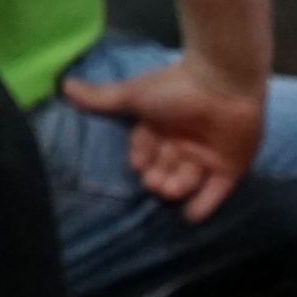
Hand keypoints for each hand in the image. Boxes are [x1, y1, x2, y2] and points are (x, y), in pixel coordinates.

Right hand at [63, 57, 265, 222]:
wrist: (221, 81)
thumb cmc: (175, 86)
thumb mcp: (133, 94)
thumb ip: (101, 98)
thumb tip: (65, 85)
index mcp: (159, 129)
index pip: (144, 152)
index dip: (140, 158)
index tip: (139, 162)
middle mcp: (181, 145)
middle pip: (163, 170)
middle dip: (156, 178)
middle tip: (154, 179)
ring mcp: (206, 157)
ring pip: (186, 182)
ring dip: (175, 189)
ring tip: (169, 187)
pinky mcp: (231, 166)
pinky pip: (216, 192)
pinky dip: (204, 205)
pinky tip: (190, 215)